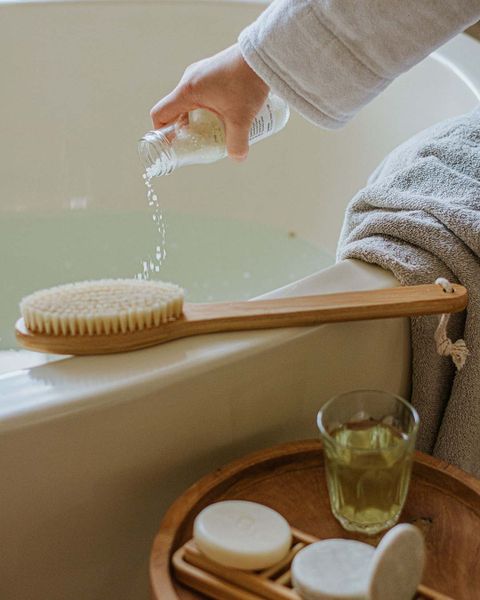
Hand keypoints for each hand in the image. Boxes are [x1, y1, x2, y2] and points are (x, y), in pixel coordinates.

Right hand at [150, 44, 268, 160]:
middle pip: (176, 110)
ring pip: (191, 101)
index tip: (174, 145)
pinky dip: (208, 106)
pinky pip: (202, 92)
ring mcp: (201, 72)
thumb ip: (237, 143)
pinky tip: (226, 113)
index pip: (160, 114)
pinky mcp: (213, 70)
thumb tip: (237, 158)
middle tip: (198, 141)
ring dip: (198, 117)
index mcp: (188, 91)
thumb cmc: (247, 82)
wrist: (264, 53)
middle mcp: (190, 79)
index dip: (162, 133)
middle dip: (184, 129)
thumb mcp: (241, 119)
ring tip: (215, 129)